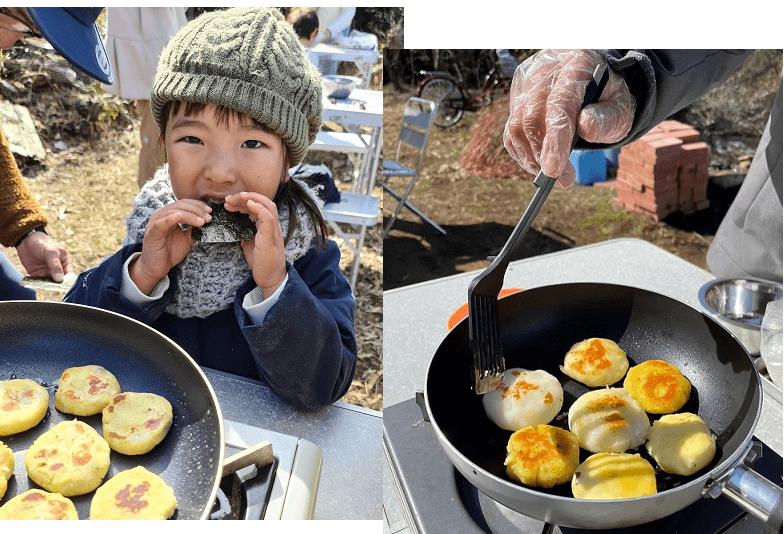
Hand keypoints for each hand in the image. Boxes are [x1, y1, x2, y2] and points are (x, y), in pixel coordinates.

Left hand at [16, 230, 72, 281]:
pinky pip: (41, 282)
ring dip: (49, 286)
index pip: (69, 274)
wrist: (26, 241)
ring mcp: (48, 273)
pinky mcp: (38, 275)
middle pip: (61, 280)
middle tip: (55, 286)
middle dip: (58, 284)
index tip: (64, 284)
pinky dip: (40, 284)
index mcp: (65, 262)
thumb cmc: (43, 244)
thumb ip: (55, 265)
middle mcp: (58, 269)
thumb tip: (60, 279)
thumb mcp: (51, 252)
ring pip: (51, 283)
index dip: (68, 280)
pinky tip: (38, 285)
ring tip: (46, 286)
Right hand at [130, 199, 211, 294]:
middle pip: (180, 205)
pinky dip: (170, 218)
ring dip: (189, 215)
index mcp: (169, 215)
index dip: (197, 205)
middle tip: (209, 217)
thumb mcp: (187, 239)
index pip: (184, 204)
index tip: (210, 211)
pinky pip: (160, 223)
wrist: (156, 268)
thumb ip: (194, 230)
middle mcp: (161, 216)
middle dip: (197, 210)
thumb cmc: (170, 252)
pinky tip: (180, 216)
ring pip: (173, 212)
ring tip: (202, 221)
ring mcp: (155, 223)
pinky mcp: (151, 233)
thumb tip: (207, 222)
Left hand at [224, 192, 286, 297]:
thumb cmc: (262, 263)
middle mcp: (272, 225)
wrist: (270, 278)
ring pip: (267, 205)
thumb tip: (235, 227)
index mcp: (267, 226)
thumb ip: (246, 233)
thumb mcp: (250, 244)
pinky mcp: (270, 236)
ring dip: (251, 198)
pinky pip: (268, 217)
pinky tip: (248, 204)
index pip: (259, 206)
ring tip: (235, 198)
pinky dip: (259, 208)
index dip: (244, 201)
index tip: (229, 203)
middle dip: (245, 197)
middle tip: (228, 199)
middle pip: (263, 202)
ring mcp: (273, 230)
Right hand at [503, 49, 635, 187]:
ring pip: (516, 126)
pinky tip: (539, 162)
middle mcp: (544, 70)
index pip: (559, 104)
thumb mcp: (619, 106)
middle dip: (543, 155)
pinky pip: (510, 132)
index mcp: (576, 65)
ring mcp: (525, 83)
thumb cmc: (607, 96)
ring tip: (552, 173)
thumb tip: (585, 127)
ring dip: (531, 157)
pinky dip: (522, 153)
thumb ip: (606, 118)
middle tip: (562, 180)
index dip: (554, 138)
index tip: (553, 170)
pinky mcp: (515, 97)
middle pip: (531, 117)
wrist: (592, 80)